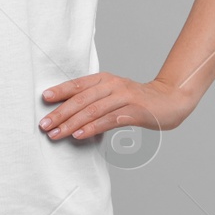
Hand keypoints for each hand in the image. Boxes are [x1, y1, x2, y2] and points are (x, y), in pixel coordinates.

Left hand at [38, 72, 192, 140]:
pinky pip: (108, 120)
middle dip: (60, 113)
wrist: (171, 101)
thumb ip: (95, 99)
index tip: (44, 99)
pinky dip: (91, 128)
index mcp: (105, 78)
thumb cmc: (138, 100)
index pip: (78, 84)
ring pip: (92, 110)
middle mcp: (113, 85)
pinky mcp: (134, 111)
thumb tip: (67, 113)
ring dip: (71, 123)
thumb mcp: (114, 93)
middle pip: (81, 99)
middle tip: (44, 125)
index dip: (60, 91)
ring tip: (56, 134)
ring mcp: (124, 97)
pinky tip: (79, 135)